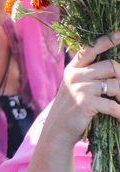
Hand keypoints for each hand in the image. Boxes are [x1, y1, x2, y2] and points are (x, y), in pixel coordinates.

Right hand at [43, 32, 119, 147]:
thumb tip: (114, 69)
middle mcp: (75, 75)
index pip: (90, 48)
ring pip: (115, 84)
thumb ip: (88, 76)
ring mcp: (79, 88)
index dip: (107, 40)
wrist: (57, 131)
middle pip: (111, 66)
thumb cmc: (71, 109)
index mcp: (73, 68)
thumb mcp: (75, 87)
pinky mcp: (85, 103)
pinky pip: (113, 105)